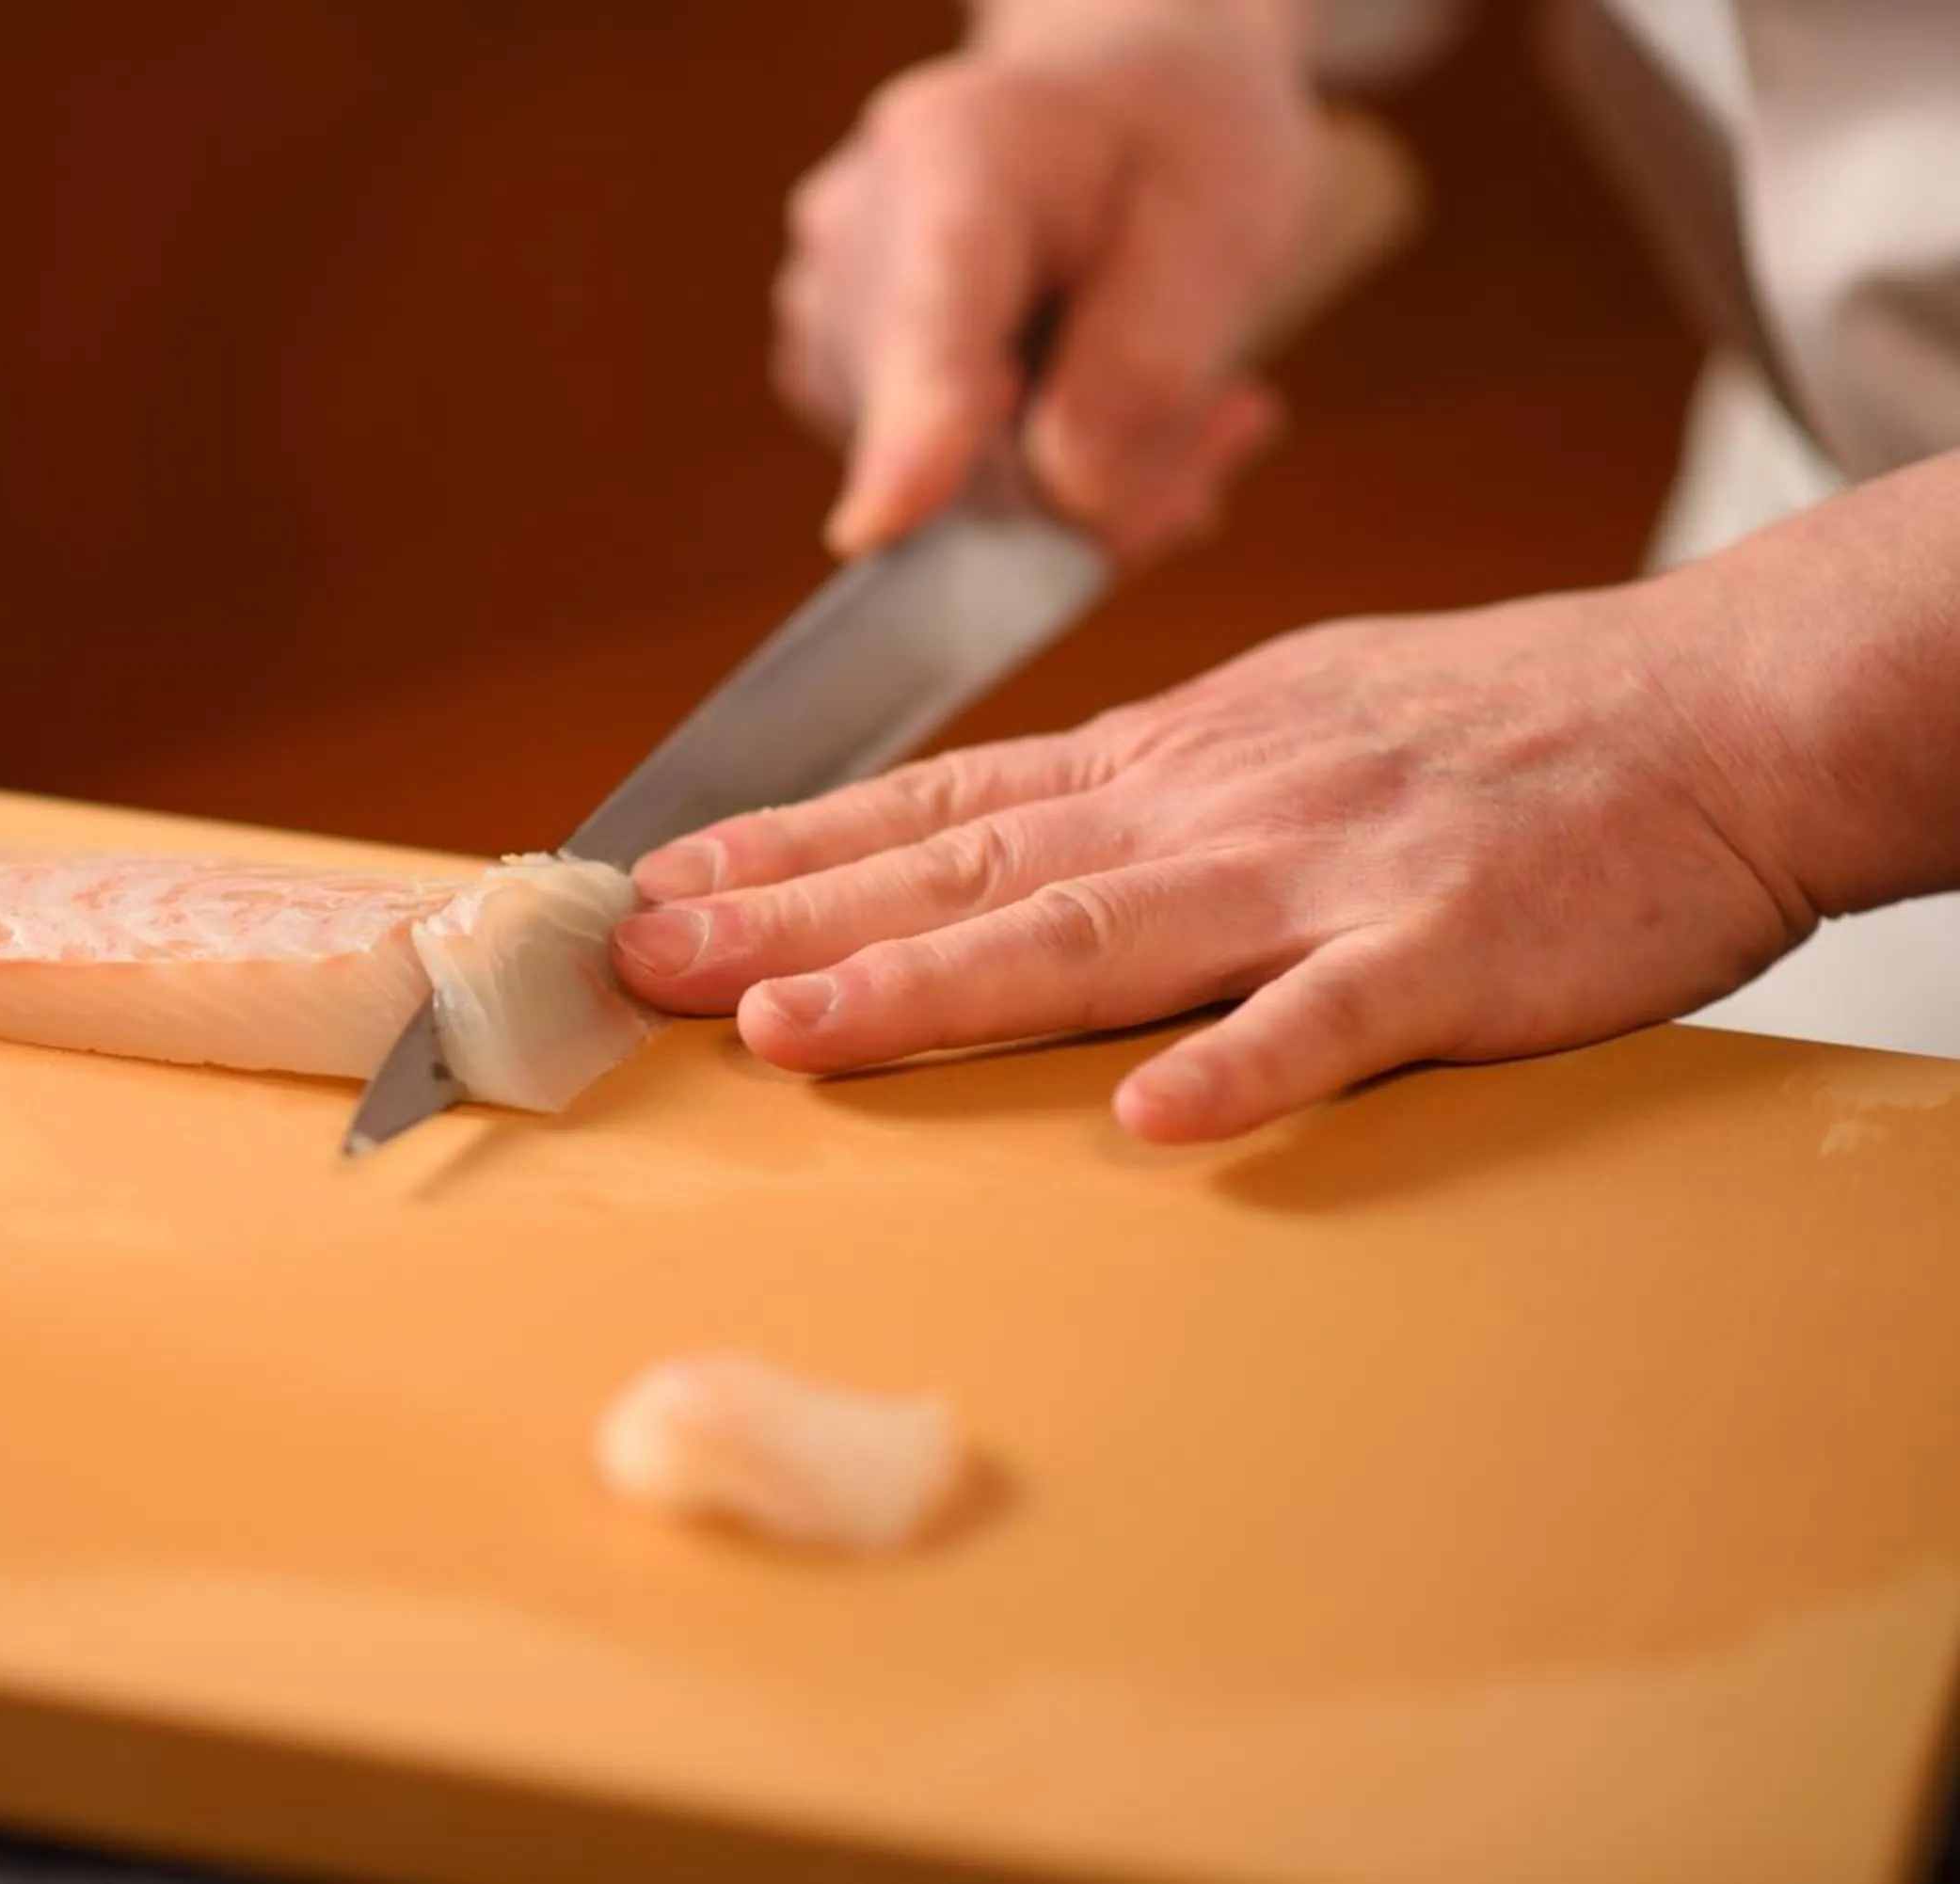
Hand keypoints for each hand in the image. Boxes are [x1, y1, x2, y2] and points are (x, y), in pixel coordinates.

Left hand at [610, 570, 1827, 1142]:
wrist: (1716, 706)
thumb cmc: (1496, 729)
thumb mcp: (1283, 716)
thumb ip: (1142, 787)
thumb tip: (1004, 830)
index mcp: (1172, 759)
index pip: (944, 802)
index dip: (790, 845)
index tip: (658, 880)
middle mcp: (1212, 805)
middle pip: (971, 866)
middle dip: (793, 915)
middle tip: (642, 958)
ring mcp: (1323, 872)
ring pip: (1099, 935)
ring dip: (936, 982)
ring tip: (794, 1029)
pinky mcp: (1451, 945)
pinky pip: (1335, 1014)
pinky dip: (1244, 1062)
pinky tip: (1153, 1122)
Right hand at [778, 0, 1324, 562]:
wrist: (1114, 118)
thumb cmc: (1174, 150)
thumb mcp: (1228, 222)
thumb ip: (1152, 360)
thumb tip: (1064, 497)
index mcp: (959, 155)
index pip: (936, 317)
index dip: (918, 431)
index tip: (879, 525)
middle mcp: (854, 242)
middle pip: (971, 452)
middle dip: (1112, 474)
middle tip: (1236, 417)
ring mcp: (825, 326)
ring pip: (964, 500)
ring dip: (1095, 485)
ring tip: (1180, 393)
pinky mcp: (831, 394)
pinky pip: (948, 506)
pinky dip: (1047, 489)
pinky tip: (1101, 410)